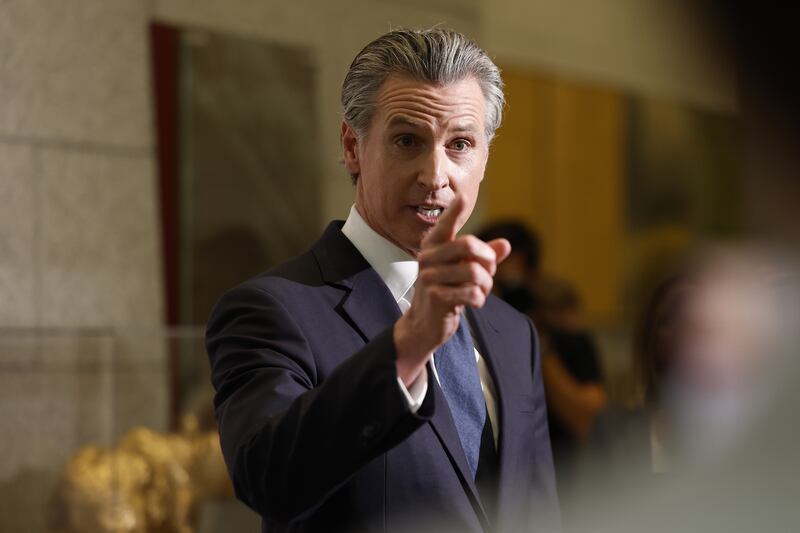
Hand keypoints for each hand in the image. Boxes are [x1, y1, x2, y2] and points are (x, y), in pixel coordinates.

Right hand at [393, 195, 510, 384]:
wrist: (424, 323)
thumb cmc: (446, 292)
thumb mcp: (464, 271)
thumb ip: (484, 257)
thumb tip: (506, 244)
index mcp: (434, 246)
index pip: (446, 224)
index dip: (455, 211)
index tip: (463, 196)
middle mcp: (428, 257)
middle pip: (469, 246)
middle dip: (488, 261)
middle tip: (490, 272)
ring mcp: (429, 277)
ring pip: (474, 272)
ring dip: (486, 285)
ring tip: (481, 291)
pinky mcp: (435, 297)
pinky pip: (471, 293)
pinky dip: (479, 299)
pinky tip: (474, 302)